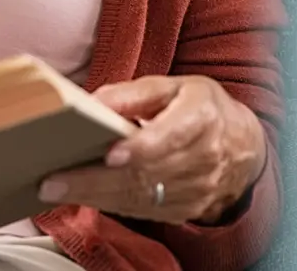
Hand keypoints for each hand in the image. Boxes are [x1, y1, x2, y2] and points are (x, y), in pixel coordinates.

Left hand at [38, 76, 266, 223]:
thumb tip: (93, 102)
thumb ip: (133, 93)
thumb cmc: (198, 106)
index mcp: (200, 118)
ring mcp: (195, 190)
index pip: (170, 137)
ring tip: (56, 189)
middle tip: (55, 180)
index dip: (140, 148)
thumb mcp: (172, 86)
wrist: (241, 145)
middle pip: (144, 173)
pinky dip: (109, 205)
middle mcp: (202, 159)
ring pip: (139, 196)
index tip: (109, 154)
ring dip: (95, 196)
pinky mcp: (184, 209)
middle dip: (95, 179)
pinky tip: (80, 197)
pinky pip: (142, 210)